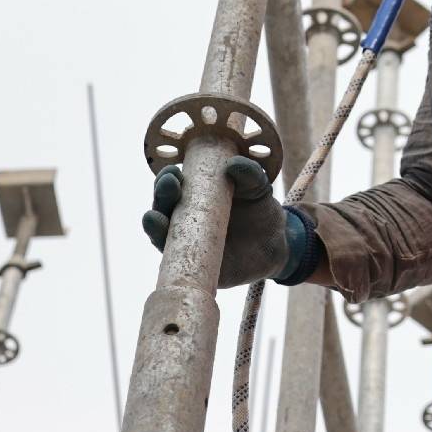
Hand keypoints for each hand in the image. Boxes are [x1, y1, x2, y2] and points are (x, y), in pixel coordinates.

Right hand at [145, 156, 299, 287]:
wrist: (277, 244)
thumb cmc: (260, 211)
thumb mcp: (259, 188)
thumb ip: (251, 174)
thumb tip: (234, 164)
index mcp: (194, 196)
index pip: (172, 186)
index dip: (168, 178)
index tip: (174, 171)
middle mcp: (184, 219)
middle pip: (162, 207)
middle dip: (161, 195)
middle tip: (170, 185)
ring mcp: (187, 244)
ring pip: (161, 234)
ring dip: (154, 225)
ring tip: (154, 217)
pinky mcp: (195, 267)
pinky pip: (175, 262)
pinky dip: (165, 253)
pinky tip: (161, 242)